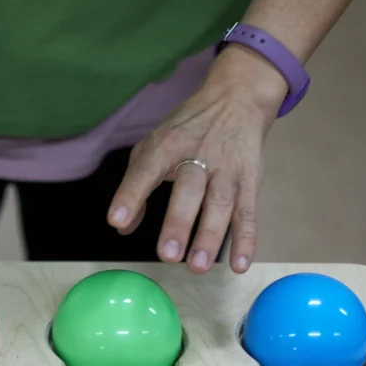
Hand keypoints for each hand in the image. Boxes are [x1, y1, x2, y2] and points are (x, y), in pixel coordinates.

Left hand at [107, 45, 288, 273]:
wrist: (237, 98)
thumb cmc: (187, 130)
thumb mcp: (154, 146)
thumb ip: (135, 184)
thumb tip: (121, 227)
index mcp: (167, 145)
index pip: (146, 170)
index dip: (130, 195)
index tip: (116, 220)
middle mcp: (198, 155)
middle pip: (189, 191)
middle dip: (178, 223)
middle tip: (167, 256)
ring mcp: (227, 169)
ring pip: (220, 204)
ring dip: (209, 237)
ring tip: (197, 266)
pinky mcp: (249, 181)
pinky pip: (248, 212)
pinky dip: (245, 240)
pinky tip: (239, 265)